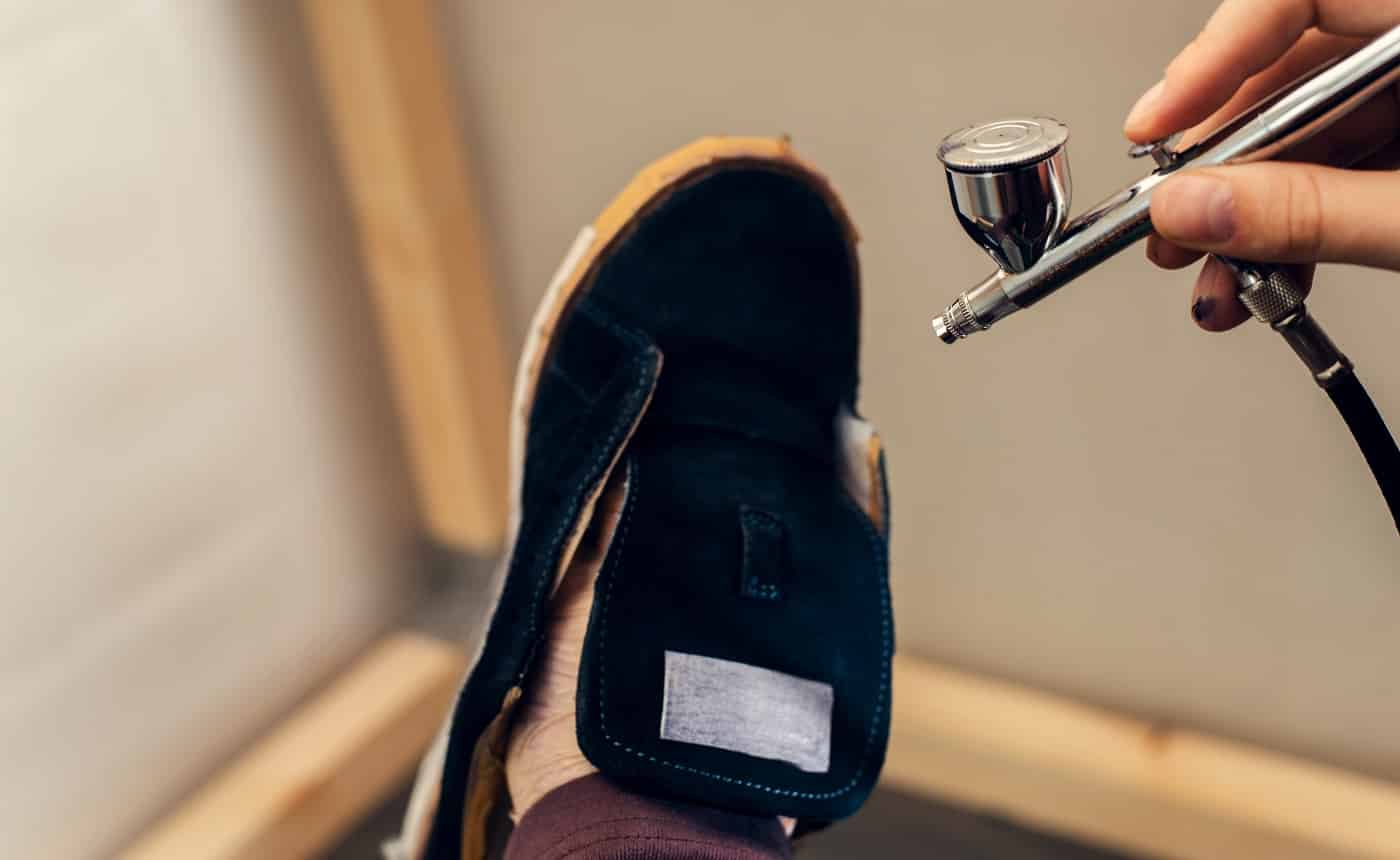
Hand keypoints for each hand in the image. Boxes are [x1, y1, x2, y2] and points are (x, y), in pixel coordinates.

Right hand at [1124, 0, 1399, 330]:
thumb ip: (1309, 210)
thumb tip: (1193, 208)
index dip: (1210, 60)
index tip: (1154, 129)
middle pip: (1288, 72)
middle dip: (1223, 167)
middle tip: (1177, 223)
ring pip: (1311, 129)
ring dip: (1253, 213)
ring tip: (1219, 276)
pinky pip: (1347, 157)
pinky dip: (1303, 219)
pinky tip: (1272, 273)